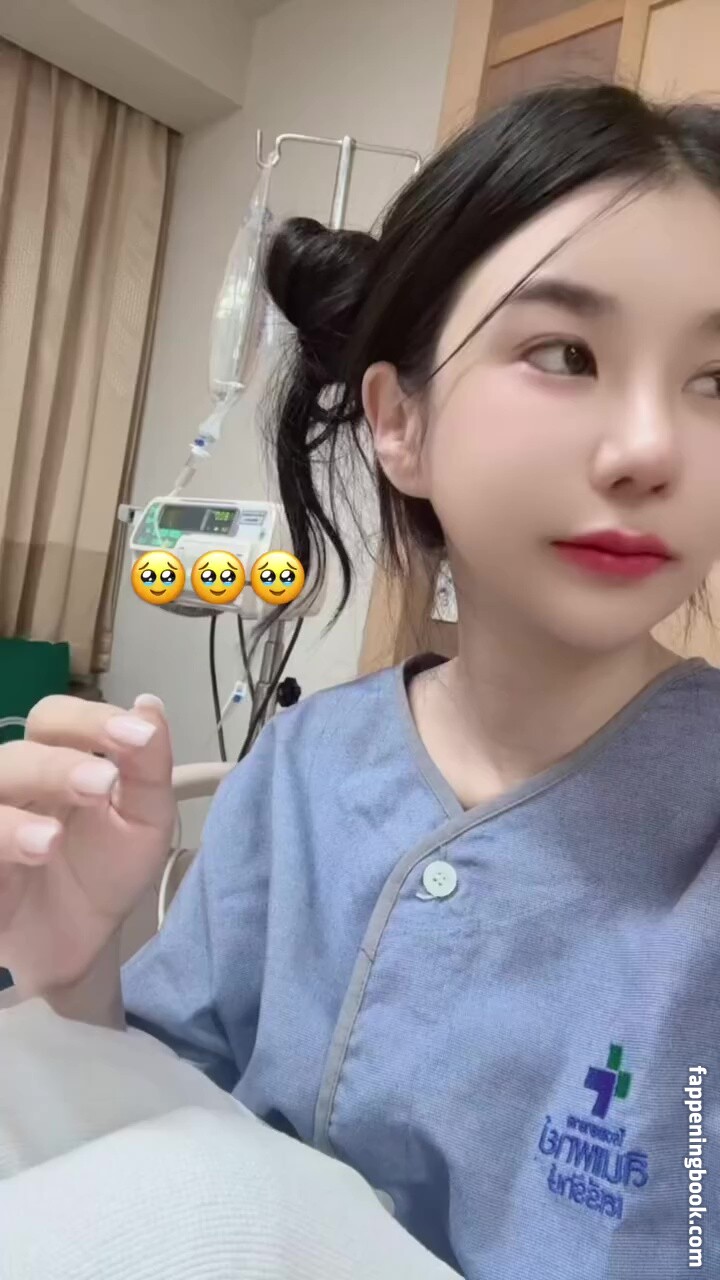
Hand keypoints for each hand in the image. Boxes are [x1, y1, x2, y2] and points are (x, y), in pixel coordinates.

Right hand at [0, 694, 174, 994]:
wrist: (82, 942)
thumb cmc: (107, 870)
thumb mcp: (144, 821)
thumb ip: (148, 768)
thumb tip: (148, 705)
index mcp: (54, 760)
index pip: (54, 717)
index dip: (90, 720)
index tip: (136, 737)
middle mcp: (12, 785)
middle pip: (14, 755)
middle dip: (56, 767)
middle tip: (101, 786)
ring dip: (12, 821)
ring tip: (52, 841)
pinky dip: (0, 845)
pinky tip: (31, 856)